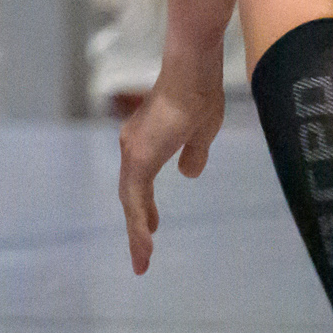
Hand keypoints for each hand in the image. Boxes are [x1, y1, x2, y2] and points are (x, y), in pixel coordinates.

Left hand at [117, 53, 225, 273]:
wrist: (193, 72)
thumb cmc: (199, 94)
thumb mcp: (201, 132)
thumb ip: (193, 153)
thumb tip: (189, 174)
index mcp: (146, 141)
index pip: (139, 183)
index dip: (144, 208)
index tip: (150, 230)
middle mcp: (133, 146)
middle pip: (131, 195)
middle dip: (137, 227)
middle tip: (143, 254)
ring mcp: (134, 151)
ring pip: (130, 200)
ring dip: (136, 232)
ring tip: (143, 260)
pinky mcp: (140, 156)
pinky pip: (135, 198)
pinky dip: (138, 222)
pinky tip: (145, 244)